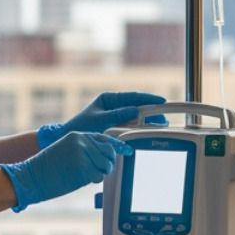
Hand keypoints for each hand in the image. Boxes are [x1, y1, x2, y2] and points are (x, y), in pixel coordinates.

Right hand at [0, 131, 130, 210]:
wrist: (30, 177)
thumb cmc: (47, 169)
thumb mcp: (67, 152)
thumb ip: (85, 151)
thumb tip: (105, 159)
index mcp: (78, 135)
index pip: (105, 138)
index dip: (118, 146)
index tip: (128, 151)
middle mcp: (82, 141)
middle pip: (110, 152)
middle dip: (107, 164)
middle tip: (97, 171)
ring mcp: (83, 153)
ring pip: (107, 164)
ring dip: (100, 173)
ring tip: (86, 175)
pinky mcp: (82, 167)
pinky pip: (99, 176)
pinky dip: (94, 180)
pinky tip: (82, 179)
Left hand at [37, 91, 166, 147]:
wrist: (69, 138)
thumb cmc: (81, 127)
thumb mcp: (100, 119)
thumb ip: (118, 114)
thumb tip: (136, 110)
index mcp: (109, 99)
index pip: (133, 96)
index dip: (148, 98)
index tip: (162, 101)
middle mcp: (114, 106)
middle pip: (137, 106)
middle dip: (151, 110)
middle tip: (165, 116)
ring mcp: (115, 117)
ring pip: (135, 117)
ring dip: (147, 120)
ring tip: (161, 124)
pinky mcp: (115, 128)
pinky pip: (130, 126)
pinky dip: (139, 128)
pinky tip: (148, 131)